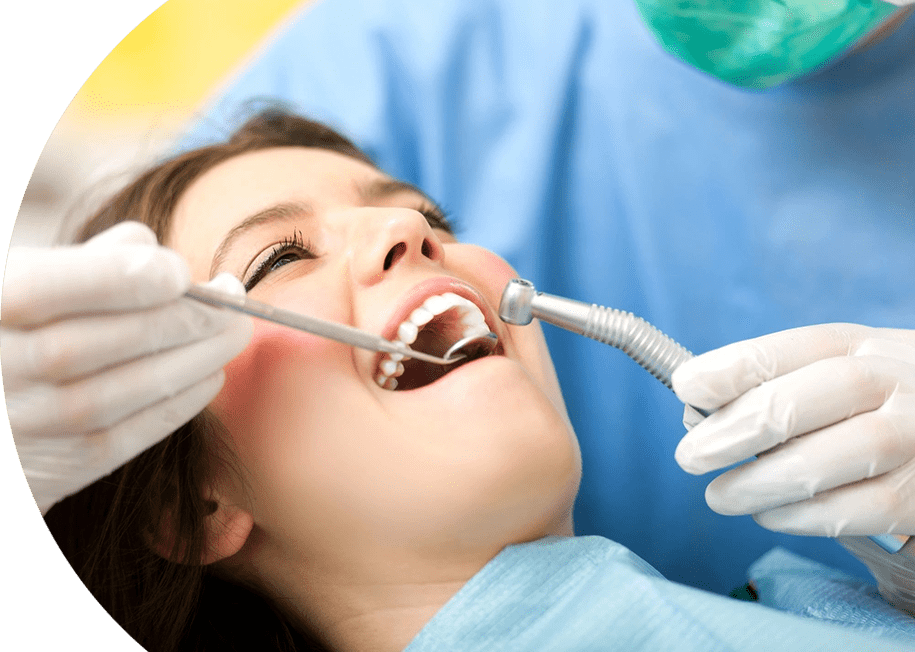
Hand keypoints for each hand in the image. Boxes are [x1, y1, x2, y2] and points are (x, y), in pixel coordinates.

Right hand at [3, 222, 252, 513]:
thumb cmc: (6, 335)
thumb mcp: (20, 280)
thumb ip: (87, 260)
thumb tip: (152, 248)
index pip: (75, 282)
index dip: (143, 275)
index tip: (182, 271)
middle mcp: (6, 364)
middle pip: (125, 335)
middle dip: (196, 315)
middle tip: (234, 299)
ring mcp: (37, 420)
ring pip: (142, 384)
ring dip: (204, 355)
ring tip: (232, 332)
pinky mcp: (65, 463)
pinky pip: (140, 430)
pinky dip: (187, 398)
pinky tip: (210, 372)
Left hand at [671, 323, 914, 536]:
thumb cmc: (878, 400)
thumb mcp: (838, 369)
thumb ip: (775, 384)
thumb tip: (695, 413)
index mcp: (856, 345)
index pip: (783, 350)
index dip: (727, 369)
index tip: (685, 387)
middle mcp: (890, 382)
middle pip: (798, 403)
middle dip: (731, 433)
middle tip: (689, 457)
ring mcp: (913, 436)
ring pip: (825, 461)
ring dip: (758, 484)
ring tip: (720, 496)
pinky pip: (856, 510)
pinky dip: (800, 518)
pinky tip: (769, 516)